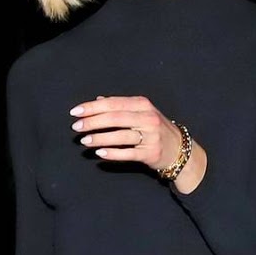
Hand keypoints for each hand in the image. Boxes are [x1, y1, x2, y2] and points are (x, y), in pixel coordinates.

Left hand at [70, 96, 186, 175]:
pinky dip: (113, 153)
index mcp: (142, 104)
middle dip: (93, 122)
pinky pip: (128, 153)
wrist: (179, 149)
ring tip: (84, 141)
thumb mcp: (141, 112)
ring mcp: (150, 136)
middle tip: (76, 127)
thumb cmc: (155, 129)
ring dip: (100, 138)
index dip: (92, 107)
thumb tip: (98, 101)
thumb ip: (120, 106)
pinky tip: (99, 153)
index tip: (75, 112)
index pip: (113, 103)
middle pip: (116, 118)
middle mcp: (147, 118)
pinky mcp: (151, 153)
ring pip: (121, 136)